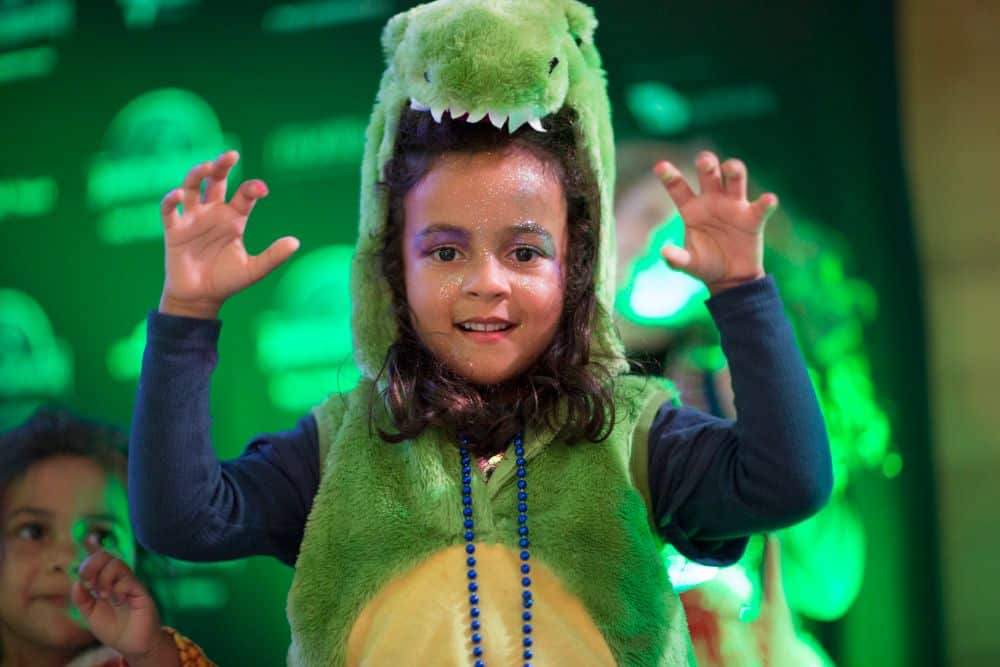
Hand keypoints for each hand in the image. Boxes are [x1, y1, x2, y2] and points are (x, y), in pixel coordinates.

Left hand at [71, 547, 177, 665]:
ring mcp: (129, 583)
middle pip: (106, 556)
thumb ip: (82, 600)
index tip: (83, 580)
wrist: (131, 644)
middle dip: (92, 566)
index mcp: (104, 582)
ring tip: (104, 596)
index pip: (97, 560)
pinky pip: (128, 580)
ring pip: (117, 564)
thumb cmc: (113, 629)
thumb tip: (76, 583)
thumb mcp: (90, 615)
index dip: (87, 563)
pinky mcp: (140, 591)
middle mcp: (117, 579)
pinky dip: (118, 589)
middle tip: (90, 584)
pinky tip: (119, 601)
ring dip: (105, 579)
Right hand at [159, 150, 299, 318]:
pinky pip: (169, 209)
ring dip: (197, 174)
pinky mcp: (174, 230)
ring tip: (207, 167)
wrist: (200, 299)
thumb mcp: (254, 270)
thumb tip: (296, 242)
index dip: (252, 188)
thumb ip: (273, 256)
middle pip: (216, 181)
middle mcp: (213, 213)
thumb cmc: (227, 281)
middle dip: (222, 166)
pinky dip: (171, 199)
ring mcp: (192, 219)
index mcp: (234, 219)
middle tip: (231, 155)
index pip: (244, 195)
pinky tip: (179, 195)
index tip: (262, 189)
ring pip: (191, 187)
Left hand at [654, 151, 776, 293]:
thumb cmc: (706, 264)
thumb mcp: (689, 264)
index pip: (678, 187)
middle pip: (709, 174)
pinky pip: (761, 208)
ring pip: (735, 180)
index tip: (659, 166)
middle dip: (707, 164)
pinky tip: (768, 199)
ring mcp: (734, 207)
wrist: (730, 279)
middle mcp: (712, 201)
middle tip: (704, 161)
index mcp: (691, 208)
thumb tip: (664, 253)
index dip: (669, 175)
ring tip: (730, 167)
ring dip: (734, 170)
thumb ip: (677, 259)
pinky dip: (766, 203)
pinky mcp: (753, 219)